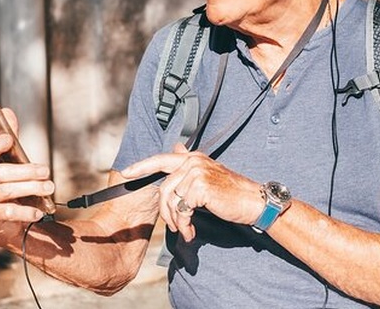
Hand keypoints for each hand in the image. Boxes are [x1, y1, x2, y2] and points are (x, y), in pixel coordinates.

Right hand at [0, 108, 54, 241]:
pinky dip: (25, 211)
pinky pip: (7, 212)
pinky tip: (38, 211)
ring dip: (30, 188)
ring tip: (48, 188)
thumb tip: (7, 112)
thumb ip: (10, 136)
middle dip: (26, 171)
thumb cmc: (7, 182)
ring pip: (5, 191)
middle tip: (46, 171)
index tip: (9, 139)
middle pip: (0, 173)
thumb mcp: (9, 159)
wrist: (2, 216)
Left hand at [120, 144, 261, 241]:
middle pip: (164, 188)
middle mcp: (193, 161)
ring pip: (172, 201)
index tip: (126, 173)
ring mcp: (197, 173)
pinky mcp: (201, 187)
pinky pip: (182, 210)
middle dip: (164, 211)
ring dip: (176, 221)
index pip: (161, 159)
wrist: (253, 201)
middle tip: (173, 226)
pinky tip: (191, 231)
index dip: (142, 166)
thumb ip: (189, 164)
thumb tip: (176, 148)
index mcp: (192, 157)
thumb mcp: (208, 174)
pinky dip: (184, 224)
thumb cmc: (231, 192)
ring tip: (186, 231)